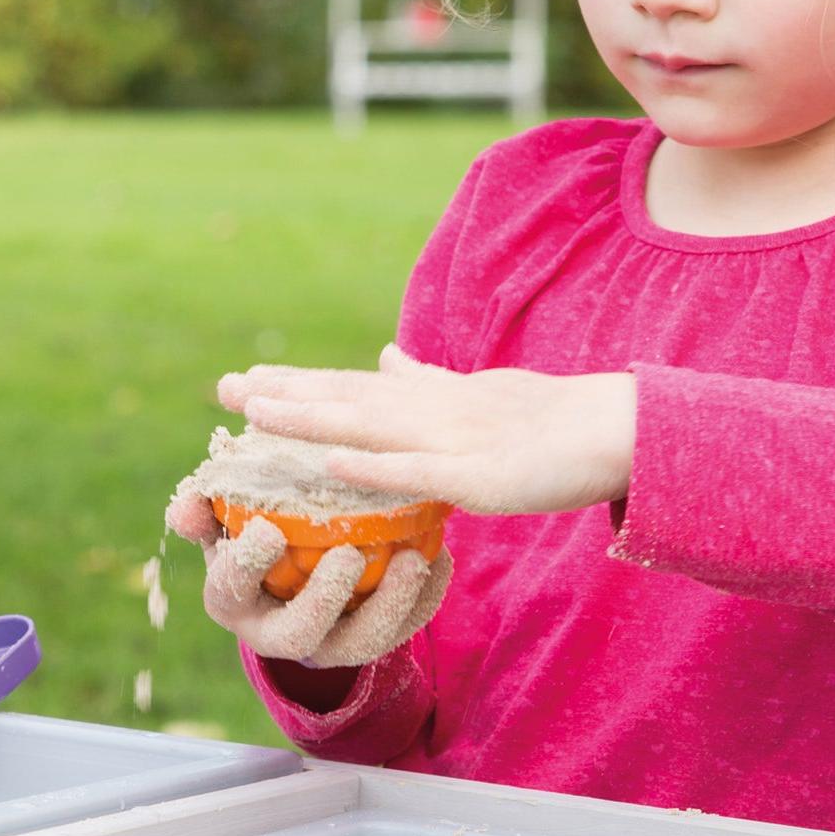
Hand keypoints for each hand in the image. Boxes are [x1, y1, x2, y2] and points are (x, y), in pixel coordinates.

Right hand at [163, 481, 449, 667]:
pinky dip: (425, 598)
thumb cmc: (254, 526)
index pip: (231, 587)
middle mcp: (277, 632)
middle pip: (300, 633)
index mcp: (232, 598)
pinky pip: (403, 629)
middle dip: (324, 599)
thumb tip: (185, 509)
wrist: (293, 564)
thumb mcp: (223, 514)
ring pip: (360, 643)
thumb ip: (203, 505)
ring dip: (389, 605)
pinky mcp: (372, 637)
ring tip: (412, 560)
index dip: (247, 563)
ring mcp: (329, 641)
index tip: (268, 529)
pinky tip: (440, 557)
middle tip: (348, 555)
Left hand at [217, 345, 634, 517]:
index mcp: (428, 398)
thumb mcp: (476, 394)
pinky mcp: (474, 475)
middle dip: (282, 395)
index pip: (349, 389)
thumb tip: (387, 359)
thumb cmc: (547, 421)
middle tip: (223, 389)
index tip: (243, 382)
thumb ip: (427, 382)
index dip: (296, 384)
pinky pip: (414, 473)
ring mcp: (449, 440)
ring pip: (366, 427)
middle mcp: (429, 411)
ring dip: (309, 418)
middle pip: (343, 400)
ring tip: (256, 412)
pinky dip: (372, 467)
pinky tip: (331, 465)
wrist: (611, 430)